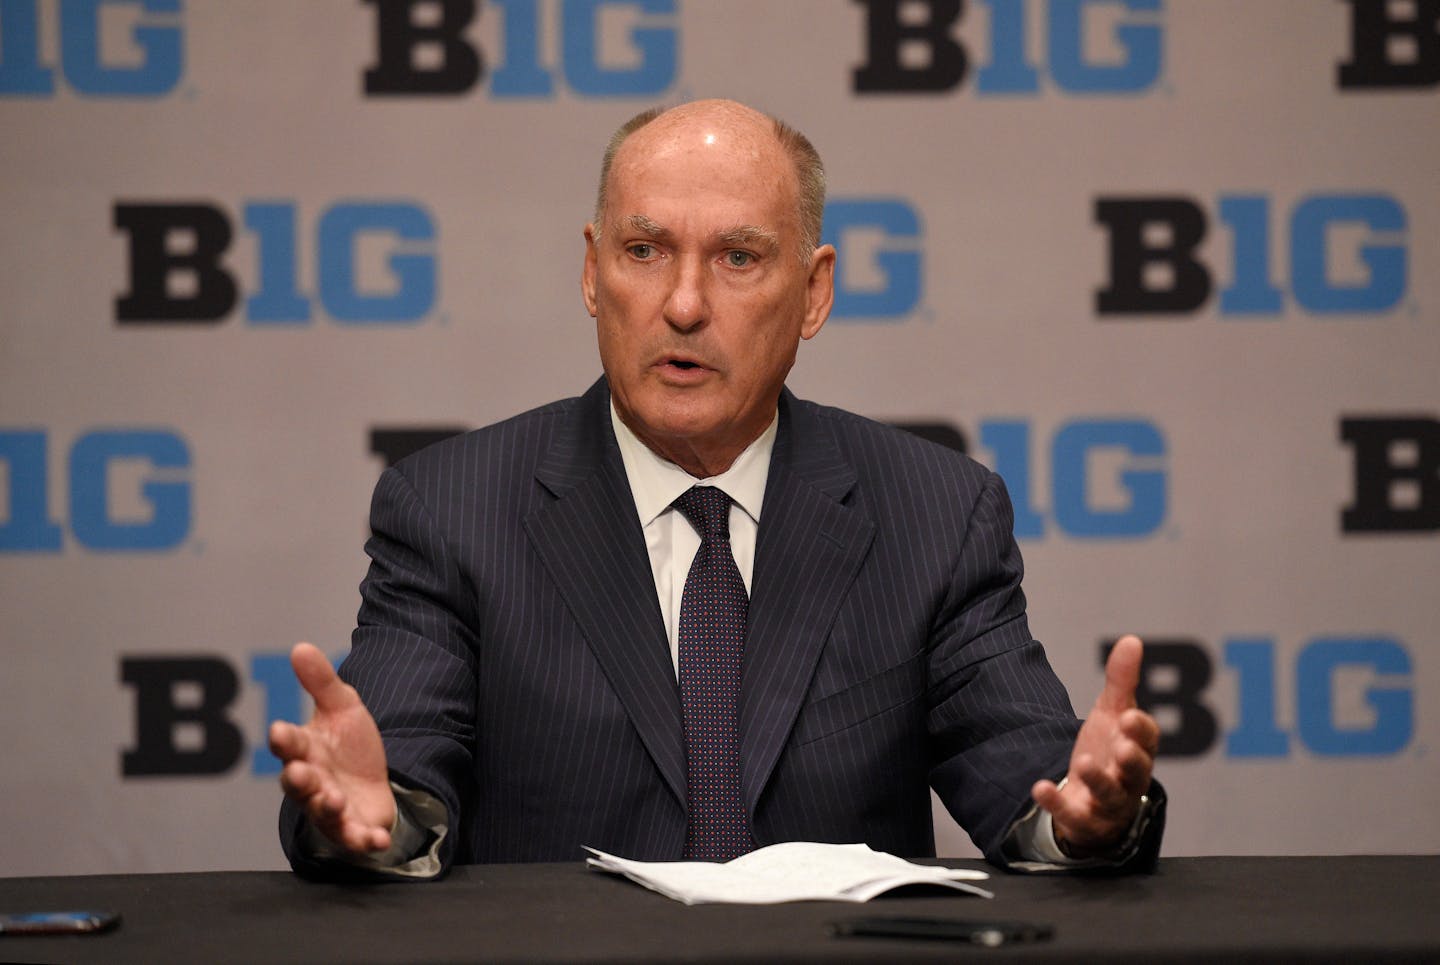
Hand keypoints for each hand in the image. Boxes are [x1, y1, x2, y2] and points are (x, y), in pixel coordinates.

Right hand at [269, 642, 395, 854]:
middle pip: (298, 784)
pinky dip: (365, 841)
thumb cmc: (348, 745)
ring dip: (327, 806)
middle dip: (298, 779)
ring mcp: (330, 809)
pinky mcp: (353, 830)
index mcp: (305, 751)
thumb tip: (300, 646)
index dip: (285, 739)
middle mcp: (312, 783)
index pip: (290, 744)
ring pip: (323, 812)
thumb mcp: (342, 707)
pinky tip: (378, 840)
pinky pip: (355, 839)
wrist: (373, 781)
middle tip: (300, 772)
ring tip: (334, 799)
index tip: (279, 730)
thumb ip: (321, 682)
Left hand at [1032, 635, 1158, 857]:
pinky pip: (1072, 813)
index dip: (1140, 730)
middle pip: (1136, 772)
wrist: (1093, 797)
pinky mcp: (1083, 819)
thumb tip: (1132, 640)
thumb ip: (1122, 680)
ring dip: (1098, 780)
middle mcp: (1129, 779)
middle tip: (1122, 747)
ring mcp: (1108, 802)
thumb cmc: (1110, 749)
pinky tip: (1039, 787)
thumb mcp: (1113, 712)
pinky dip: (1056, 802)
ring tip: (1082, 763)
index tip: (1129, 717)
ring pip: (1109, 795)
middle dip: (1131, 760)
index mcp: (1139, 750)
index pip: (1147, 740)